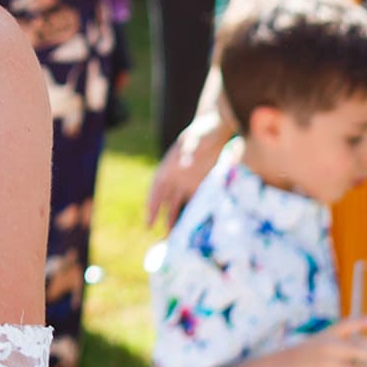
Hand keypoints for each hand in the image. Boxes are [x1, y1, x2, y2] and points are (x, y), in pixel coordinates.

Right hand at [148, 113, 228, 230]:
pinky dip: (196, 213)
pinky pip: (198, 201)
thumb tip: (183, 165)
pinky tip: (198, 227)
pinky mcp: (203, 183)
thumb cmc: (202, 130)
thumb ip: (189, 150)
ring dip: (177, 220)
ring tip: (177, 239)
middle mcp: (176, 178)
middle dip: (162, 219)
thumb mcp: (194, 138)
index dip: (151, 207)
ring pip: (180, 204)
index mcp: (168, 168)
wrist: (218, 126)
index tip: (148, 223)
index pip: (156, 191)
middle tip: (163, 239)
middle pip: (166, 202)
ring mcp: (189, 181)